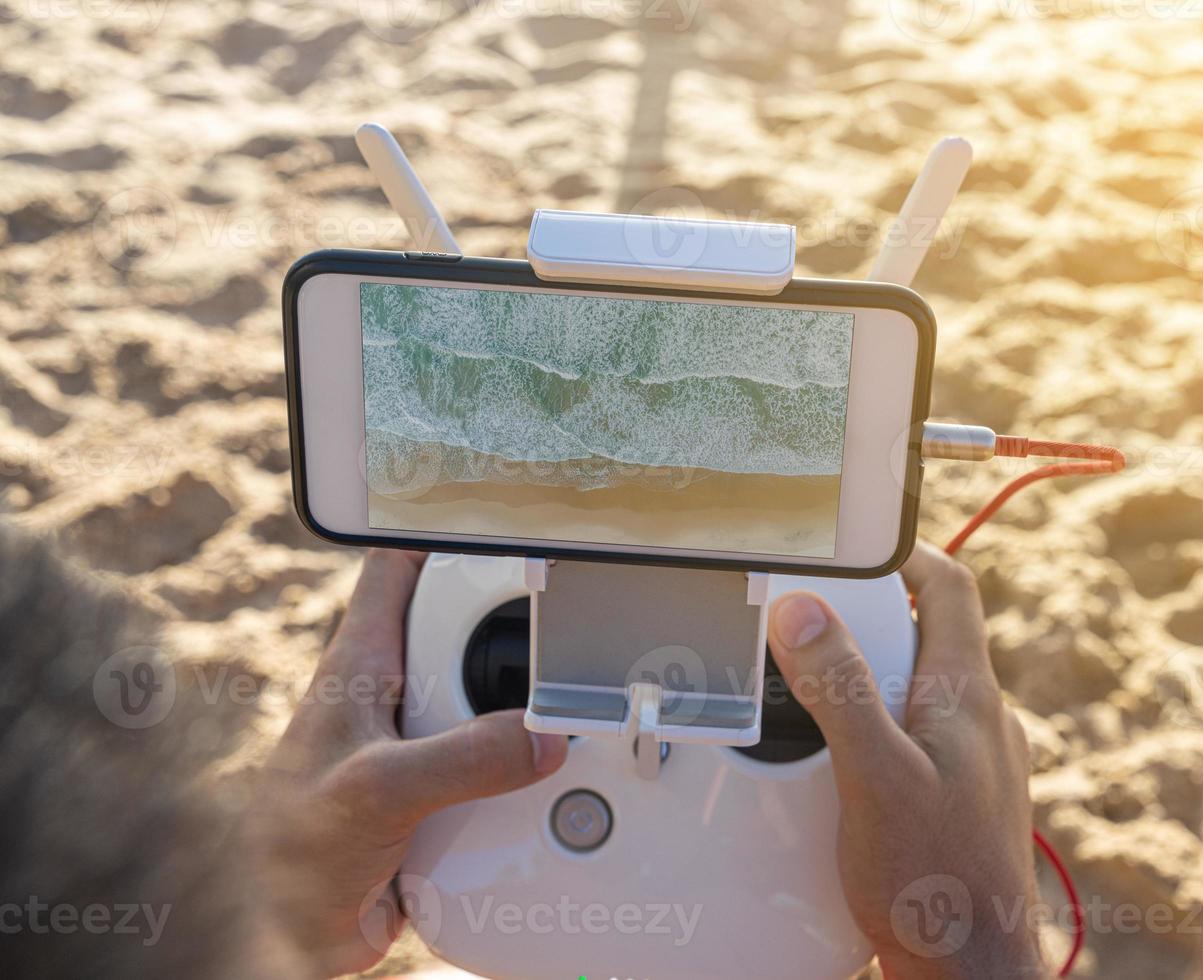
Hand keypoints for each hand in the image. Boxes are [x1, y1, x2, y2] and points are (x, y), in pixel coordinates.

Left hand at [247, 549, 568, 976]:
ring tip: (578, 693)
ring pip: (487, 699)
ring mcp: (416, 745)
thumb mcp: (380, 790)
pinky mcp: (437, 794)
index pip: (397, 568)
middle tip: (569, 600)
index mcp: (359, 668)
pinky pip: (494, 764)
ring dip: (525, 703)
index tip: (493, 500)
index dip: (441, 525)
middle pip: (462, 629)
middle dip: (511, 615)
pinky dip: (526, 764)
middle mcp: (390, 697)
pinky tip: (557, 769)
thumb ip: (464, 760)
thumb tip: (544, 739)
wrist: (291, 938)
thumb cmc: (292, 854)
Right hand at [766, 542, 1045, 979]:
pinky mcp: (965, 800)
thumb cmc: (935, 884)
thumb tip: (803, 610)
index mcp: (969, 695)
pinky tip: (844, 766)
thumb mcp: (873, 777)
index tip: (854, 545)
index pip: (951, 587)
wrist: (971, 971)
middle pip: (931, 635)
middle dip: (871, 620)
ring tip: (814, 699)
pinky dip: (882, 731)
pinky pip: (923, 740)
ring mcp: (980, 763)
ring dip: (873, 680)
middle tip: (812, 625)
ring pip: (923, 691)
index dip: (905, 553)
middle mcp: (984, 721)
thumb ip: (839, 691)